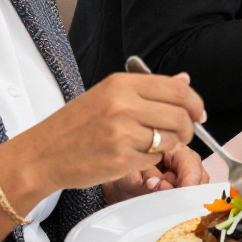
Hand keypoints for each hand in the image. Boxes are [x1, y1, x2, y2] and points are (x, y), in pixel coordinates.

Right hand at [0, 72, 204, 202]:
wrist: (42, 155)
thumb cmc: (75, 126)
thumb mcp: (107, 95)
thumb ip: (148, 89)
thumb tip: (186, 80)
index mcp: (121, 84)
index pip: (177, 90)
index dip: (195, 104)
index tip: (200, 115)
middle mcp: (122, 105)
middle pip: (180, 116)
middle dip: (188, 130)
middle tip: (183, 136)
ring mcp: (121, 133)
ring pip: (170, 140)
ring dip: (168, 146)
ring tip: (150, 145)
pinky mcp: (120, 159)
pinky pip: (153, 160)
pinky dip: (150, 161)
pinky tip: (132, 156)